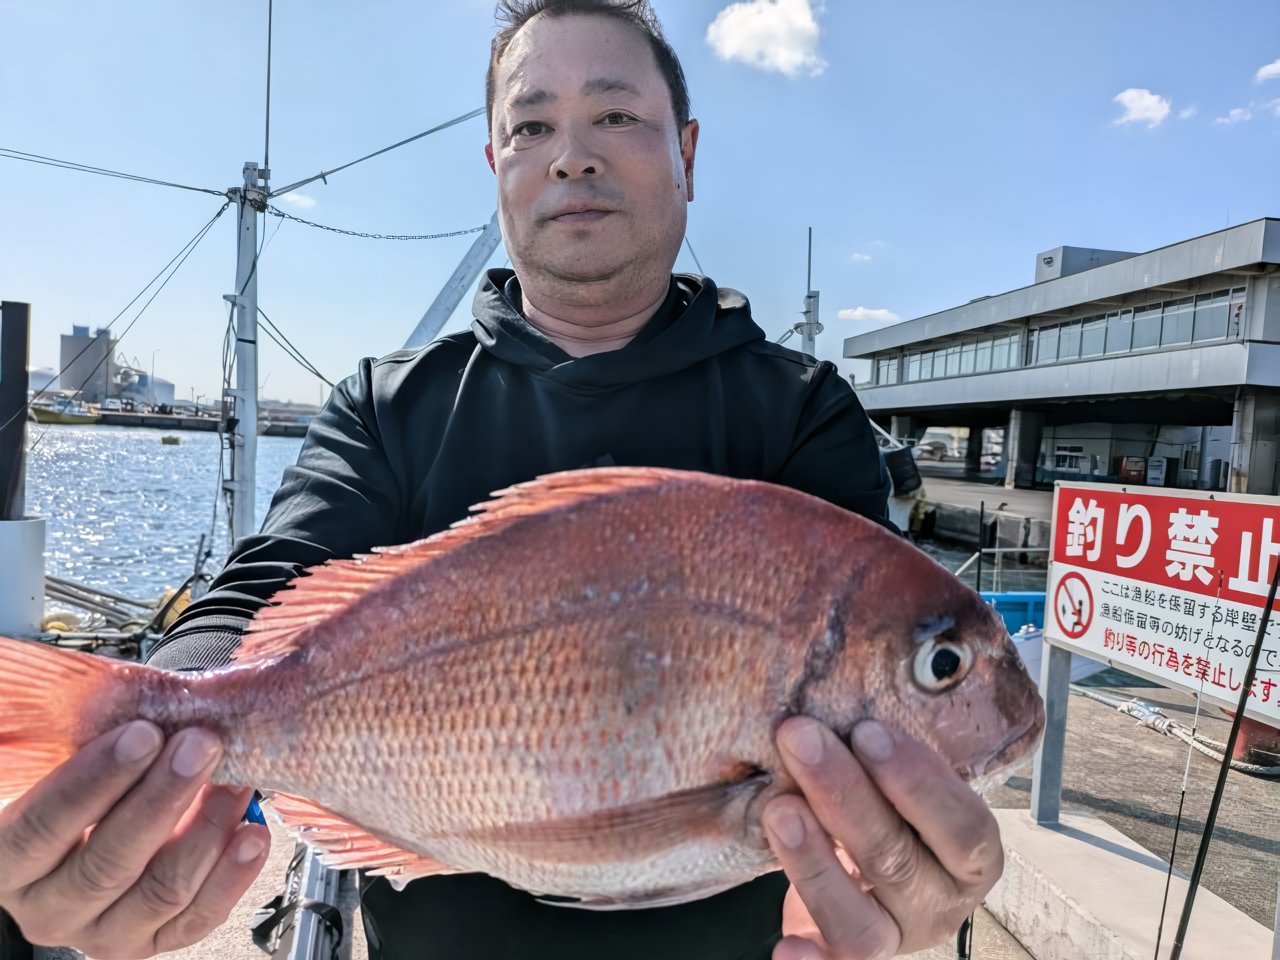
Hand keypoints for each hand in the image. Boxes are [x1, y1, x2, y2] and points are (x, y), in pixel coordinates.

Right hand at [0, 721, 270, 958]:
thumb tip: (134, 700)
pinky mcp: (152, 941)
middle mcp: (49, 907)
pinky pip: (196, 918)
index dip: (92, 780)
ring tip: (237, 781)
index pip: (40, 827)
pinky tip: (252, 834)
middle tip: (202, 744)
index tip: (143, 733)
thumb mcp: (66, 763)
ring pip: (160, 890)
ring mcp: (102, 931)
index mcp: (10, 860)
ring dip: (207, 828)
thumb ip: (87, 741)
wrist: (98, 832)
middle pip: (107, 863)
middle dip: (163, 796)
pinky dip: (232, 875)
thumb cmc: (83, 787)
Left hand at [763, 717, 1001, 959]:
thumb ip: (889, 744)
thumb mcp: (902, 774)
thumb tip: (864, 670)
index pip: (963, 827)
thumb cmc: (887, 799)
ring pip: (860, 924)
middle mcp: (939, 905)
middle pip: (899, 861)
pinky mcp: (843, 959)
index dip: (917, 780)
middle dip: (844, 795)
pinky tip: (784, 950)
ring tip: (777, 807)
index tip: (866, 730)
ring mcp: (892, 939)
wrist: (864, 870)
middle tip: (800, 737)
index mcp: (971, 856)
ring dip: (814, 862)